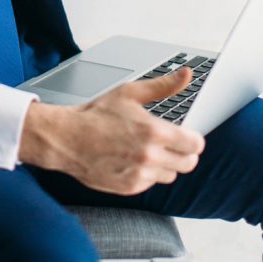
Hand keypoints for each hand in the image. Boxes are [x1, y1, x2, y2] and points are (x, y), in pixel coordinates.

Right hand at [19, 68, 205, 194]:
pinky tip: (133, 159)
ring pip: (170, 174)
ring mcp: (140, 175)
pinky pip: (151, 183)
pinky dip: (147, 173)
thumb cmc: (97, 113)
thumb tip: (186, 74)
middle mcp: (150, 157)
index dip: (193, 138)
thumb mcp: (130, 93)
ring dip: (165, 163)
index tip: (187, 135)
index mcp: (154, 132)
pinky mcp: (129, 187)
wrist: (67, 138)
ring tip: (147, 149)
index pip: (195, 145)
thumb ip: (163, 86)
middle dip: (184, 152)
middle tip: (171, 142)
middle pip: (188, 163)